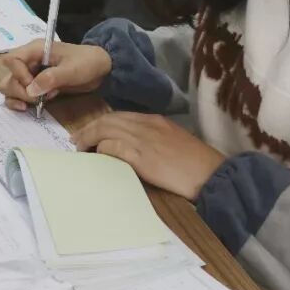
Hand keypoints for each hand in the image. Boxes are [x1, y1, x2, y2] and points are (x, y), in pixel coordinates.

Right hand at [0, 39, 112, 110]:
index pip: (12, 60)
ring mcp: (31, 74)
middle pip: (8, 75)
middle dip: (17, 90)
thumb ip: (51, 78)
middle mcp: (29, 61)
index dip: (18, 75)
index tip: (33, 86)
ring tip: (32, 105)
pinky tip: (33, 107)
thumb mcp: (72, 70)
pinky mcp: (36, 86)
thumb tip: (30, 90)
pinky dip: (21, 102)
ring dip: (16, 98)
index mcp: (35, 50)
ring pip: (10, 86)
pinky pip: (19, 95)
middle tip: (35, 100)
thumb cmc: (87, 63)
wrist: (101, 69)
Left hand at [72, 112, 225, 200]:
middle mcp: (147, 125)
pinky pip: (113, 147)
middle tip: (77, 142)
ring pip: (106, 130)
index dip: (102, 124)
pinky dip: (102, 150)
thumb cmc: (196, 164)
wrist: (212, 174)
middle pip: (109, 120)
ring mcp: (144, 140)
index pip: (121, 116)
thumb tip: (135, 148)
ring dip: (89, 139)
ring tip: (81, 150)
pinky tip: (97, 157)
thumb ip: (155, 140)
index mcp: (155, 120)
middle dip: (89, 130)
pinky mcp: (142, 157)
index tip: (91, 133)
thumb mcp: (174, 142)